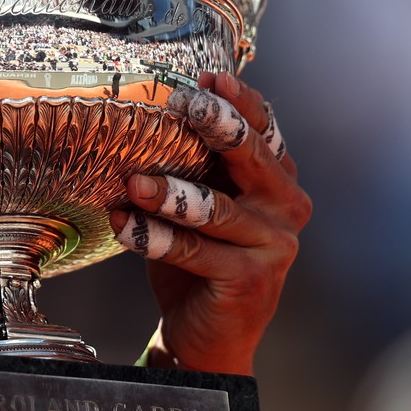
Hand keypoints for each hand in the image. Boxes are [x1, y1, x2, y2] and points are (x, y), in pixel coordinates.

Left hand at [110, 72, 311, 374]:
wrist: (208, 334)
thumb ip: (190, 165)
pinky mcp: (251, 279)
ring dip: (170, 193)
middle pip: (250, 156)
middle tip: (180, 103)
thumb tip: (143, 115)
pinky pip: (196, 251)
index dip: (237, 100)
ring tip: (133, 182)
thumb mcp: (197, 203)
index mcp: (275, 178)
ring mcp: (274, 244)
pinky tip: (124, 225)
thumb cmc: (198, 257)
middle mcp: (285, 206)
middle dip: (215, 125)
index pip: (263, 128)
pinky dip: (155, 237)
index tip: (206, 77)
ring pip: (216, 208)